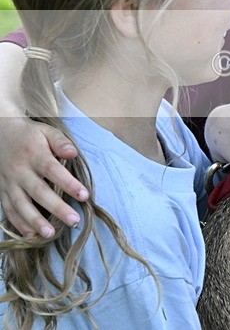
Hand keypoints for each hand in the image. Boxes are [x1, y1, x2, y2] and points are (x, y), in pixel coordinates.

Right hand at [0, 117, 88, 237]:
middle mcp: (20, 171)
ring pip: (22, 205)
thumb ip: (60, 142)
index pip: (53, 171)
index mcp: (34, 155)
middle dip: (57, 208)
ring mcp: (9, 183)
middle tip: (74, 221)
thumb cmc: (30, 135)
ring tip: (50, 234)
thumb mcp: (46, 132)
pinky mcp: (2, 192)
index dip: (68, 184)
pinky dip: (18, 223)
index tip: (84, 196)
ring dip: (36, 221)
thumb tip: (73, 154)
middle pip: (39, 192)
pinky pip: (9, 210)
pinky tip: (30, 235)